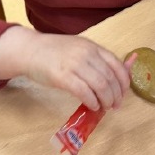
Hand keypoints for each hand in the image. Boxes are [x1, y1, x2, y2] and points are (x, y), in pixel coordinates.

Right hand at [0, 27, 131, 110]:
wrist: (30, 50)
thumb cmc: (55, 52)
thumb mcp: (79, 49)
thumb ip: (96, 60)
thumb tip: (115, 79)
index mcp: (92, 47)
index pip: (117, 65)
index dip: (124, 82)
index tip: (123, 93)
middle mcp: (86, 53)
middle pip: (110, 77)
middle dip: (116, 95)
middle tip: (115, 105)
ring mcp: (74, 64)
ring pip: (100, 85)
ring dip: (106, 100)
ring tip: (105, 107)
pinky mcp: (62, 77)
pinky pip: (84, 92)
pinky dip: (92, 102)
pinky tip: (92, 106)